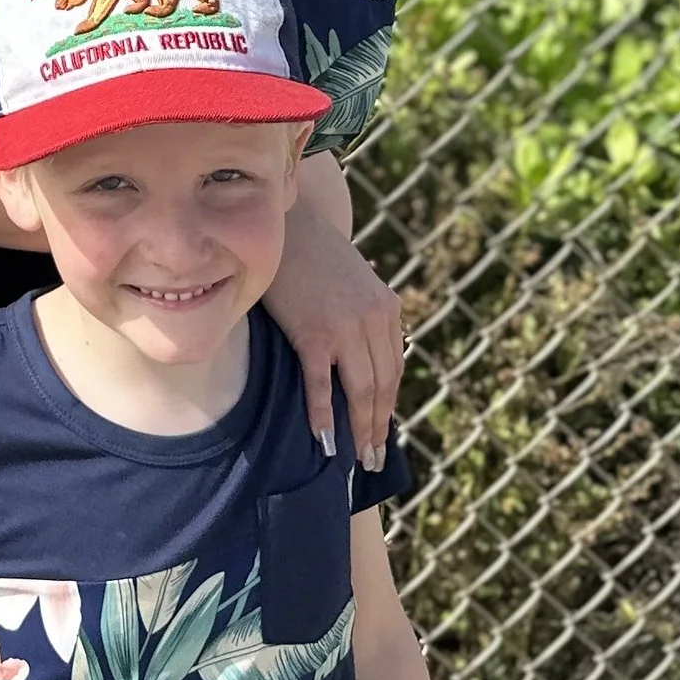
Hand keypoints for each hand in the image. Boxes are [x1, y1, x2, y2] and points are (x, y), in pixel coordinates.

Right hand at [263, 206, 402, 472]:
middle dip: (378, 427)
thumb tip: (358, 360)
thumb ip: (362, 316)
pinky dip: (323, 413)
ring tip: (356, 457)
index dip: (388, 406)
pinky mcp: (313, 332)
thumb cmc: (311, 254)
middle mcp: (373, 320)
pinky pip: (321, 383)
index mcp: (387, 309)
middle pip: (381, 387)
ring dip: (359, 429)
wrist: (286, 221)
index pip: (393, 370)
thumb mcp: (353, 282)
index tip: (380, 431)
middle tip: (371, 458)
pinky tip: (323, 438)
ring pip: (360, 391)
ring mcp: (345, 327)